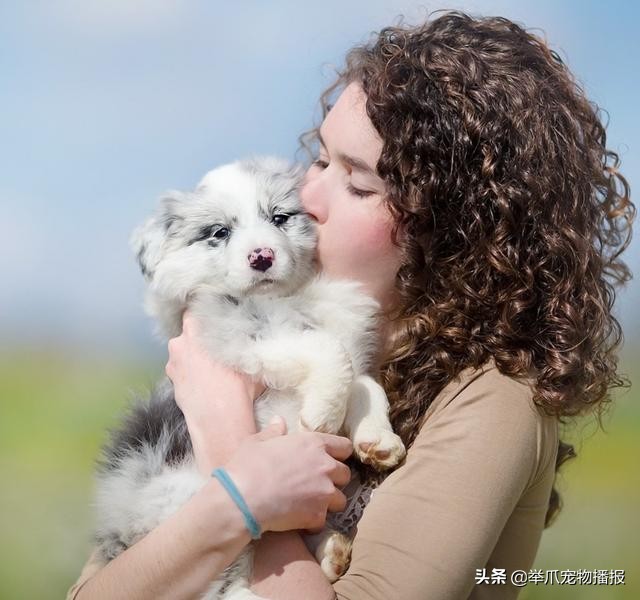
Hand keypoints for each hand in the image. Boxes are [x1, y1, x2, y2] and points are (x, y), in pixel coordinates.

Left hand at [165, 310, 266, 471]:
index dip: (204, 311)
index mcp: (195, 330)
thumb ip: (247, 343)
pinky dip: (190, 373)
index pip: (194, 309)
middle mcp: (179, 344)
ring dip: (194, 356)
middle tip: (217, 344)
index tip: (214, 315)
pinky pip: (181, 371)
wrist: (219, 419)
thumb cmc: (236, 387)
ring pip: (183, 353)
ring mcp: (172, 365)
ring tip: (212, 367)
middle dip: (200, 337)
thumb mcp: (250, 359)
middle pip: (188, 332)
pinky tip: (205, 381)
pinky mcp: (172, 383)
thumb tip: (257, 338)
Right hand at [223, 417, 352, 532]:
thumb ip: (273, 431)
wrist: (242, 499)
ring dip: (328, 503)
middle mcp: (325, 466)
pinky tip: (299, 521)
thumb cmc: (248, 466)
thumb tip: (279, 420)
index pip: (344, 446)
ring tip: (310, 505)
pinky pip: (323, 521)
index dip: (339, 454)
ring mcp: (324, 492)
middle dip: (334, 480)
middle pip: (345, 474)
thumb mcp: (257, 442)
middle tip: (317, 485)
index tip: (331, 460)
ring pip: (340, 500)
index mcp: (313, 444)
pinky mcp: (317, 515)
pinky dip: (313, 522)